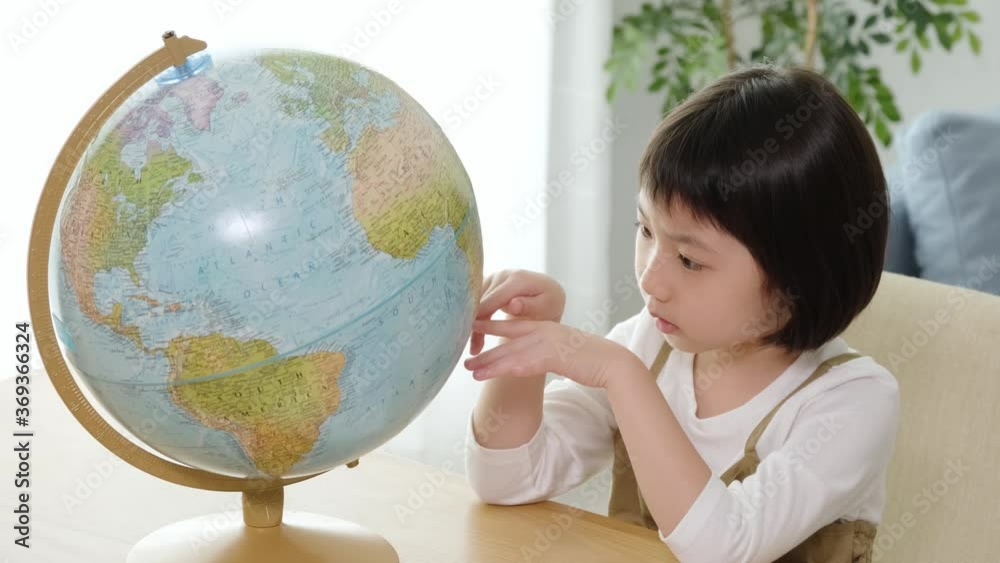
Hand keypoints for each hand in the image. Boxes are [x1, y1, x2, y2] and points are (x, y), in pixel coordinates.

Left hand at [464, 318, 642, 388]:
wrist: (610, 361)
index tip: (470, 328)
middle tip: (463, 357)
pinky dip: (506, 369)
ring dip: (489, 364)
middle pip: (506, 340)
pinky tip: (492, 374)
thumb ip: (544, 348)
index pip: (511, 325)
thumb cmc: (587, 357)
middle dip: (484, 349)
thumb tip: (530, 356)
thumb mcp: (562, 347)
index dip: (489, 326)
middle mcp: (542, 331)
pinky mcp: (553, 357)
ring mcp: (547, 343)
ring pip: (511, 354)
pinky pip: (524, 364)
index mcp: (544, 326)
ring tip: (470, 371)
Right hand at [469, 269, 565, 354]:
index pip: (493, 298)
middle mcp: (503, 275)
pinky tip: (474, 338)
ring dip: (473, 325)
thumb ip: (530, 306)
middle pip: (481, 301)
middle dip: (475, 325)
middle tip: (474, 350)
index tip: (473, 334)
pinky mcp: (488, 283)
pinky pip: (476, 302)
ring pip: (476, 302)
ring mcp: (494, 278)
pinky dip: (474, 319)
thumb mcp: (546, 306)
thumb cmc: (548, 302)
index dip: (481, 316)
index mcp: (517, 279)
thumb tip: (513, 304)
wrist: (546, 292)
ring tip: (475, 348)